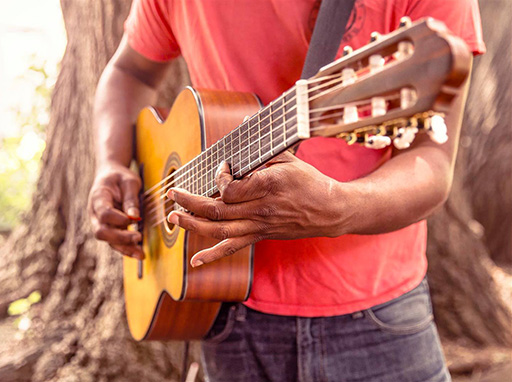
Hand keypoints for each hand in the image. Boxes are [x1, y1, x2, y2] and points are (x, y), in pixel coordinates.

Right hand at [88, 162, 143, 258]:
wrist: (110, 175)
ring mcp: (100, 223)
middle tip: (138, 237)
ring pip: (108, 241)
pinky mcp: (109, 228)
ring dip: (124, 248)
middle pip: (101, 231)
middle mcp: (95, 213)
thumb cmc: (120, 177)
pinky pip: (115, 242)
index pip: (103, 213)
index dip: (117, 219)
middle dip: (120, 238)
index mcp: (98, 197)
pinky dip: (126, 248)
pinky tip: (139, 253)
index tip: (133, 220)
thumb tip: (134, 217)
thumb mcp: (129, 182)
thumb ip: (131, 199)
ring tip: (141, 255)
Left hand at [167, 151, 344, 266]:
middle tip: (172, 194)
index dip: (218, 177)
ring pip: (219, 230)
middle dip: (189, 201)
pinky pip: (234, 248)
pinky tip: (196, 261)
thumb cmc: (309, 181)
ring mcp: (259, 226)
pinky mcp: (260, 236)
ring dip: (193, 225)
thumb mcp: (289, 158)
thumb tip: (245, 125)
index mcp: (268, 186)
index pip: (230, 188)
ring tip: (174, 217)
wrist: (329, 210)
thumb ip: (263, 149)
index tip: (222, 167)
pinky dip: (213, 255)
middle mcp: (261, 209)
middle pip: (217, 210)